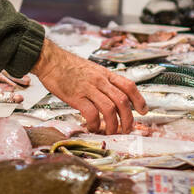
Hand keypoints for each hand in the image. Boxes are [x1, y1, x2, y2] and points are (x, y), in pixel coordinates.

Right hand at [31, 39, 146, 133]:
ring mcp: (88, 88)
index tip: (143, 111)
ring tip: (111, 132)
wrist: (51, 60)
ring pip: (109, 109)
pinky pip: (91, 113)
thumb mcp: (93, 70)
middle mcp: (100, 81)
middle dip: (128, 119)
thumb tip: (114, 97)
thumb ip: (104, 82)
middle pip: (122, 101)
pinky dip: (95, 124)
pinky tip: (92, 127)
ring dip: (113, 125)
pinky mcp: (76, 97)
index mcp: (105, 74)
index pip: (129, 86)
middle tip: (127, 129)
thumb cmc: (69, 66)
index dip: (139, 100)